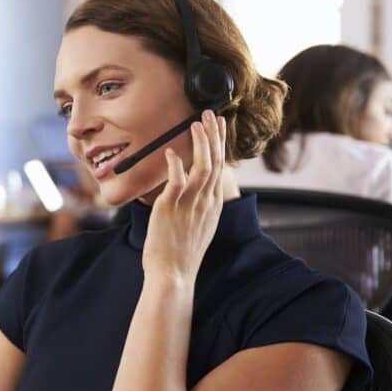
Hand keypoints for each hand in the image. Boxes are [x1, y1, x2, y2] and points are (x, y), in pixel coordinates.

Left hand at [141, 111, 225, 282]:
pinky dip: (175, 164)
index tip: (217, 128)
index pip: (220, 168)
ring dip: (200, 142)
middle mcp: (206, 202)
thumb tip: (194, 192)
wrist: (173, 275)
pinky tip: (171, 151)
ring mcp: (190, 204)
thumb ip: (198, 207)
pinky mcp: (171, 207)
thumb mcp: (197, 227)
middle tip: (210, 115)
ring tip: (196, 123)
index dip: (219, 145)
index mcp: (213, 206)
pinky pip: (177, 180)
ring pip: (202, 166)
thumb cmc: (180, 254)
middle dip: (214, 135)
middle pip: (216, 161)